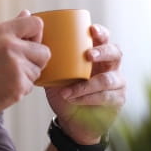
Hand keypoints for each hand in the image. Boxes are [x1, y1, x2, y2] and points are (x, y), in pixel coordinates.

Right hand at [0, 10, 50, 121]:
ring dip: (26, 76)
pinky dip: (20, 89)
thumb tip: (27, 13)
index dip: (35, 36)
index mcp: (0, 31)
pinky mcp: (19, 85)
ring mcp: (16, 66)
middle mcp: (10, 45)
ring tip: (4, 78)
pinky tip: (2, 88)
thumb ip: (9, 29)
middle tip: (15, 67)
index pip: (36, 23)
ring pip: (38, 70)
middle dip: (34, 61)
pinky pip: (31, 86)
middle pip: (44, 51)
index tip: (26, 45)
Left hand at [45, 24, 125, 144]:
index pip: (104, 38)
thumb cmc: (64, 92)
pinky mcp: (117, 100)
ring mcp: (117, 83)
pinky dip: (86, 98)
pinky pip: (105, 97)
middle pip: (115, 52)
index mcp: (96, 55)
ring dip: (86, 85)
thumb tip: (33, 42)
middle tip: (88, 55)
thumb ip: (49, 60)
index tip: (91, 29)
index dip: (101, 32)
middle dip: (102, 52)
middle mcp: (110, 66)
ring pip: (108, 79)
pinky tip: (72, 99)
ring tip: (68, 91)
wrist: (70, 120)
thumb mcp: (54, 75)